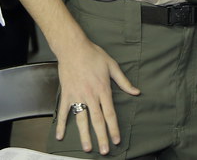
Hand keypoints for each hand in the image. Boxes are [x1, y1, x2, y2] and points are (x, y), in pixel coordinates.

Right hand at [53, 38, 139, 154]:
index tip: (116, 140)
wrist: (73, 48)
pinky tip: (60, 136)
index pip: (110, 114)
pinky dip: (61, 124)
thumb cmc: (93, 55)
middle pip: (97, 120)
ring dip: (84, 135)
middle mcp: (90, 95)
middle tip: (104, 151)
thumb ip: (124, 81)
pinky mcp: (66, 94)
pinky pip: (63, 112)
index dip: (113, 128)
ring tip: (87, 148)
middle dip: (101, 137)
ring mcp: (77, 96)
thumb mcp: (112, 66)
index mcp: (103, 89)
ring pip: (81, 119)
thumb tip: (136, 92)